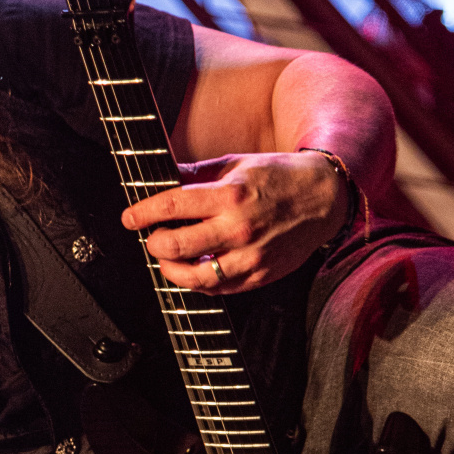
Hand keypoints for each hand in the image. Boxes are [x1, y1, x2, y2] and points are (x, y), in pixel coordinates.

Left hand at [121, 151, 346, 290]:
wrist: (324, 197)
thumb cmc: (278, 177)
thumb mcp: (236, 164)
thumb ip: (196, 174)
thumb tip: (160, 178)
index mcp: (231, 194)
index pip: (172, 205)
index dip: (142, 213)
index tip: (129, 218)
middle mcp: (239, 228)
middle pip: (176, 246)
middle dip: (154, 243)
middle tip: (152, 237)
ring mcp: (251, 256)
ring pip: (194, 277)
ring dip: (171, 269)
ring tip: (168, 257)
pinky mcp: (261, 275)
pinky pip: (218, 289)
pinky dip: (199, 281)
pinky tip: (193, 268)